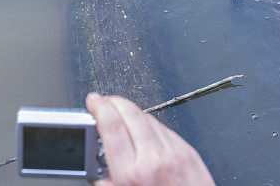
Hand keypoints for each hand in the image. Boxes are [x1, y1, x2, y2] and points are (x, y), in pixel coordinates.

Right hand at [85, 93, 214, 185]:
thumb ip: (104, 181)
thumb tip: (93, 168)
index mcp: (132, 174)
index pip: (111, 126)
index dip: (99, 107)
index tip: (93, 101)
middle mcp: (153, 159)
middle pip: (129, 113)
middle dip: (113, 102)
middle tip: (104, 102)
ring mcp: (173, 151)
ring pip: (147, 118)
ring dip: (130, 112)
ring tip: (121, 116)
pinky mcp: (186, 150)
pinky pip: (163, 128)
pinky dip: (149, 125)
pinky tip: (143, 132)